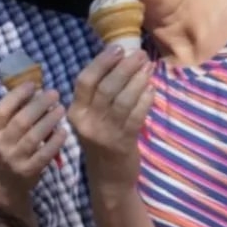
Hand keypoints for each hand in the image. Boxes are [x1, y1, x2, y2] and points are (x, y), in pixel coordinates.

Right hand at [0, 83, 66, 200]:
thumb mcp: (3, 133)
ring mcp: (15, 159)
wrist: (3, 185)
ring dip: (49, 121)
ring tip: (61, 109)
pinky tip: (63, 131)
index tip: (32, 84)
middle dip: (39, 105)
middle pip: (21, 121)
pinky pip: (44, 154)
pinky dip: (55, 142)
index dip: (16, 95)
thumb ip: (16, 114)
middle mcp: (1, 145)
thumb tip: (36, 90)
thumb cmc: (7, 150)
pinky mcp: (28, 171)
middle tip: (54, 94)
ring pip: (33, 137)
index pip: (1, 110)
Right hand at [68, 46, 152, 191]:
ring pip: (123, 99)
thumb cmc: (101, 141)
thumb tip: (119, 60)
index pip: (85, 81)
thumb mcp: (91, 119)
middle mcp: (86, 122)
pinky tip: (151, 89)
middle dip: (125, 67)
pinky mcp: (123, 142)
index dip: (102, 62)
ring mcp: (105, 133)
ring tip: (148, 67)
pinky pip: (136, 114)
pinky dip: (146, 99)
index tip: (119, 48)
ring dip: (138, 79)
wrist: (108, 178)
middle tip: (140, 55)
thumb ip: (98, 96)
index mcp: (75, 113)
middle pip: (106, 87)